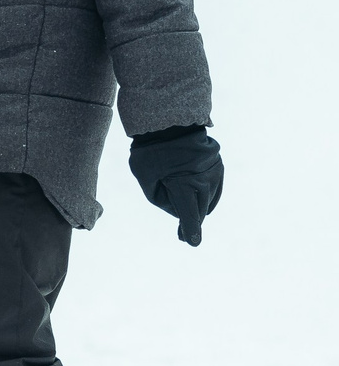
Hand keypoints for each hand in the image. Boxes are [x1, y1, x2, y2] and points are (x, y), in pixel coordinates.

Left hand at [129, 125, 221, 246]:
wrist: (170, 122)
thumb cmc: (151, 152)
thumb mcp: (147, 180)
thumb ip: (163, 200)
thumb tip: (180, 212)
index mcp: (185, 184)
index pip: (189, 214)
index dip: (190, 230)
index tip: (192, 243)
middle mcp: (205, 180)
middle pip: (199, 209)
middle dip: (191, 222)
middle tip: (182, 236)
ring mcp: (215, 173)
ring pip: (208, 200)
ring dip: (198, 208)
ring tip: (185, 215)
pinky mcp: (219, 167)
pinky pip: (214, 189)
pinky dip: (205, 196)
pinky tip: (195, 200)